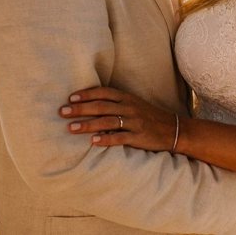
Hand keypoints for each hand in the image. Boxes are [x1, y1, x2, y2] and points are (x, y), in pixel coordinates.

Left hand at [59, 86, 176, 151]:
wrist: (173, 129)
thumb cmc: (149, 116)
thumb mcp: (134, 104)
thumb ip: (116, 103)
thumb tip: (91, 104)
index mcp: (127, 98)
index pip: (103, 93)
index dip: (86, 94)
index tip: (70, 98)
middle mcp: (129, 107)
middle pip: (101, 106)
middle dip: (80, 109)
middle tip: (62, 112)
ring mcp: (134, 122)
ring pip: (107, 121)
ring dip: (87, 125)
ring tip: (70, 128)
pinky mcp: (138, 136)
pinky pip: (119, 138)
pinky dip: (105, 139)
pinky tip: (93, 142)